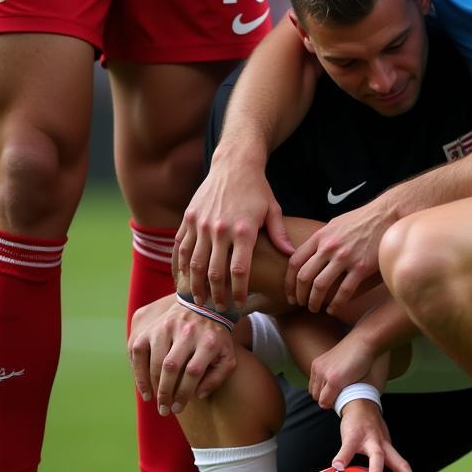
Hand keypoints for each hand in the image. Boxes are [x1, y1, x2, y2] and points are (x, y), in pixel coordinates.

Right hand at [128, 295, 236, 414]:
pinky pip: (139, 351)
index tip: (178, 408)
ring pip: (155, 360)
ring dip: (151, 385)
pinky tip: (144, 389)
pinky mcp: (153, 327)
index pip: (193, 371)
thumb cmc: (216, 340)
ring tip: (154, 401)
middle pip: (172, 366)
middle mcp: (187, 332)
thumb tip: (198, 395)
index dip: (184, 393)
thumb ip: (218, 377)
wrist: (204, 308)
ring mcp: (168, 327)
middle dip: (165, 392)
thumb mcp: (227, 357)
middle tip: (164, 410)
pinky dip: (138, 372)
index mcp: (208, 341)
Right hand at [175, 158, 292, 309]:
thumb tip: (290, 255)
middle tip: (219, 308)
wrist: (233, 164)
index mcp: (243, 230)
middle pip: (215, 272)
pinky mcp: (190, 217)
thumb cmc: (257, 189)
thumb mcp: (273, 210)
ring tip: (199, 299)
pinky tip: (183, 277)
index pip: (240, 271)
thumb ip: (279, 234)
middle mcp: (220, 229)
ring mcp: (202, 223)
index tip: (240, 305)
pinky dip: (181, 264)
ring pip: (195, 262)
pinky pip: (182, 245)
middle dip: (217, 294)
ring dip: (195, 284)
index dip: (239, 291)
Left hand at [285, 197, 393, 313]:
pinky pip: (344, 291)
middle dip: (299, 295)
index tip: (289, 293)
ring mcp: (345, 257)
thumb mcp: (335, 225)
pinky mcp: (361, 267)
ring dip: (314, 301)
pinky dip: (336, 304)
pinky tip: (333, 310)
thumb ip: (321, 240)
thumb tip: (310, 256)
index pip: (295, 262)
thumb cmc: (362, 220)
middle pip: (304, 276)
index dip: (288, 282)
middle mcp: (329, 247)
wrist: (387, 215)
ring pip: (320, 285)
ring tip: (314, 309)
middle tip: (299, 304)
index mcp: (320, 236)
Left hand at [309, 331, 378, 410]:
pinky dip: (334, 404)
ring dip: (331, 401)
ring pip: (321, 400)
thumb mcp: (337, 362)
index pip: (314, 388)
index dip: (325, 394)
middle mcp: (317, 370)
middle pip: (315, 395)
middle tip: (342, 397)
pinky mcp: (333, 380)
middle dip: (327, 399)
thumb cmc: (355, 353)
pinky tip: (345, 398)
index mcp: (316, 365)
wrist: (363, 342)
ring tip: (345, 397)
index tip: (337, 394)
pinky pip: (326, 401)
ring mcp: (324, 375)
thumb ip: (331, 372)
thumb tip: (332, 390)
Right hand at [332, 399, 418, 471]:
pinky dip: (342, 457)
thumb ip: (377, 463)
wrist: (360, 402)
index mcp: (388, 451)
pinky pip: (347, 447)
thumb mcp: (376, 445)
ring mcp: (370, 440)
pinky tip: (336, 467)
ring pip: (377, 455)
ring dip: (376, 469)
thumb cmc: (368, 430)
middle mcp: (383, 446)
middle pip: (399, 463)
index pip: (404, 469)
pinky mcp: (353, 434)